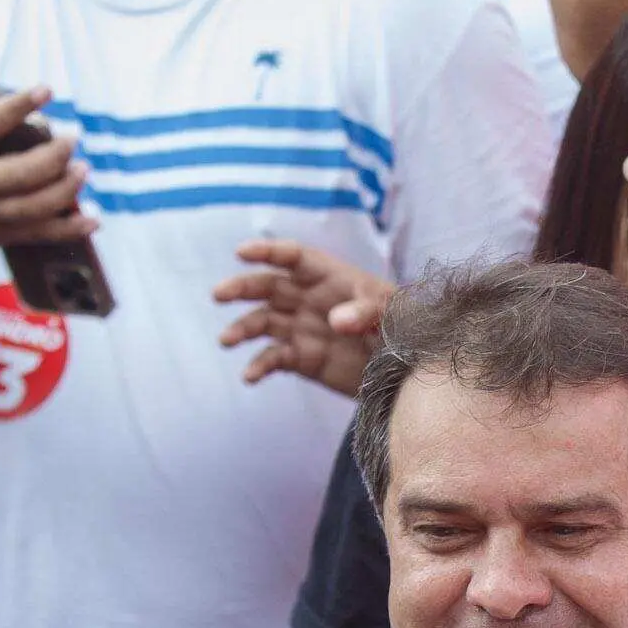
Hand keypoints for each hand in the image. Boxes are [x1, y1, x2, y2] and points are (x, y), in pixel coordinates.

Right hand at [0, 86, 93, 260]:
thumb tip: (23, 102)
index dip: (19, 105)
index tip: (47, 91)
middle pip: (22, 172)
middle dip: (56, 155)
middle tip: (73, 139)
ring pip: (35, 206)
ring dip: (67, 189)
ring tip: (83, 170)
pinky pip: (39, 234)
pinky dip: (70, 229)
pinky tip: (93, 218)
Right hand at [213, 239, 390, 395]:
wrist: (408, 370)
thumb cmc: (404, 327)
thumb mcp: (393, 313)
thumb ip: (365, 311)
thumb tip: (335, 320)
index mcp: (329, 276)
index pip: (293, 257)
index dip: (268, 252)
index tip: (242, 253)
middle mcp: (309, 299)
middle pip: (268, 287)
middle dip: (242, 288)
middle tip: (219, 294)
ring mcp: (302, 329)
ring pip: (262, 322)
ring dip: (242, 329)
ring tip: (227, 340)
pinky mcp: (301, 359)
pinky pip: (273, 359)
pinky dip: (259, 366)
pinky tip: (250, 376)